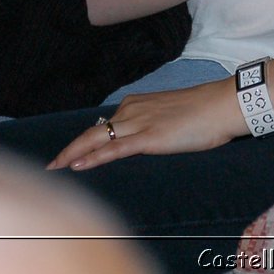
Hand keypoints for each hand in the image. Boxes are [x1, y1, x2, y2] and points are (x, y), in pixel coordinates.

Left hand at [49, 80, 240, 169]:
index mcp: (137, 104)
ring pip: (97, 139)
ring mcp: (139, 123)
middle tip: (50, 166)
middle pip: (92, 132)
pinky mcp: (149, 137)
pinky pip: (114, 149)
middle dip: (69, 149)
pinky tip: (78, 166)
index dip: (82, 140)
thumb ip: (151, 124)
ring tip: (54, 169)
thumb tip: (139, 139)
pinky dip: (94, 158)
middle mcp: (132, 110)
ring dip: (73, 154)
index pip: (102, 124)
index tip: (68, 153)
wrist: (223, 105)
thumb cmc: (204, 111)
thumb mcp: (171, 115)